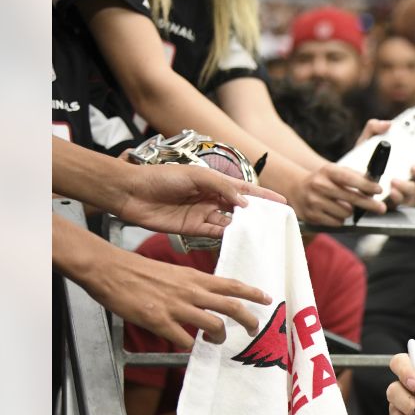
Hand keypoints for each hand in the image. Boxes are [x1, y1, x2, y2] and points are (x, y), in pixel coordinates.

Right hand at [86, 246, 270, 348]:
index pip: (231, 284)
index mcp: (194, 277)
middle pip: (231, 306)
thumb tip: (204, 298)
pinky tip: (187, 347)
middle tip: (255, 329)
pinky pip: (184, 340)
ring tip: (218, 342)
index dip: (252, 292)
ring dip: (220, 337)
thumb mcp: (173, 272)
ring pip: (213, 325)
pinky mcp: (159, 320)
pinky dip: (190, 347)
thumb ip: (191, 284)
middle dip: (248, 320)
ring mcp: (176, 306)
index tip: (267, 298)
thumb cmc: (138, 270)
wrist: (110, 269)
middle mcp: (190, 291)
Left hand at [115, 164, 285, 237]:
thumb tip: (245, 203)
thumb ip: (223, 187)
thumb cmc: (161, 177)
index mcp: (214, 181)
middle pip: (241, 208)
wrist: (132, 192)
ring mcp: (203, 214)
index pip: (245, 188)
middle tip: (276, 223)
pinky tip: (240, 239)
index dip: (263, 195)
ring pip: (231, 222)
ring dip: (244, 227)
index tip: (282, 201)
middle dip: (258, 214)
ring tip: (262, 234)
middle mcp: (212, 198)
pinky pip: (216, 233)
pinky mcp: (193, 228)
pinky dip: (228, 236)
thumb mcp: (196, 175)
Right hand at [290, 163, 385, 224]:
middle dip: (369, 204)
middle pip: (351, 198)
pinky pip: (337, 222)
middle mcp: (319, 185)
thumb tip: (374, 187)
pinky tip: (334, 212)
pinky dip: (340, 219)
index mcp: (328, 171)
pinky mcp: (312, 216)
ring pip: (346, 213)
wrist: (296, 189)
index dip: (366, 185)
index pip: (349, 178)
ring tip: (343, 205)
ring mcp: (314, 201)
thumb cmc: (324, 180)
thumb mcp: (336, 172)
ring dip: (350, 211)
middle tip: (381, 208)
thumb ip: (355, 177)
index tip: (379, 190)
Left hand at [355, 119, 414, 203]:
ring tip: (394, 180)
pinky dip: (397, 196)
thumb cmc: (363, 157)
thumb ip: (374, 128)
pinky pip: (401, 201)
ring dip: (407, 185)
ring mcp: (406, 188)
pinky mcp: (395, 200)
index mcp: (413, 158)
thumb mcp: (366, 140)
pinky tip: (390, 191)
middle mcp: (414, 175)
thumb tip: (386, 124)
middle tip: (413, 166)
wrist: (349, 178)